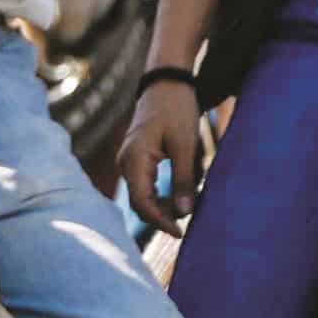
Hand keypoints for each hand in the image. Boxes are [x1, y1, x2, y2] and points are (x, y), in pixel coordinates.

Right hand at [119, 81, 209, 228]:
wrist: (167, 84)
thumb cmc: (176, 110)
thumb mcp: (185, 145)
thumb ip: (183, 180)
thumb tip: (184, 213)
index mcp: (133, 159)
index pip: (141, 203)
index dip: (160, 221)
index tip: (180, 233)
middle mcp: (126, 162)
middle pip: (141, 202)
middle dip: (164, 214)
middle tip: (191, 217)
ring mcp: (129, 160)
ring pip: (145, 194)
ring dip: (167, 202)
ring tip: (191, 193)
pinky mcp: (137, 158)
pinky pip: (148, 184)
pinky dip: (165, 191)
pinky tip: (184, 185)